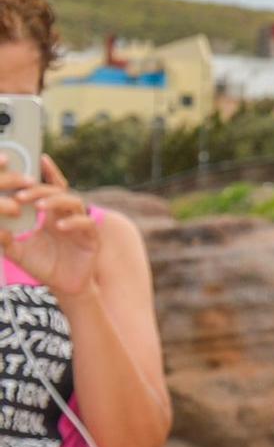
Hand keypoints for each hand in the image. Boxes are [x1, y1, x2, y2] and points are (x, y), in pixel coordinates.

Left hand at [0, 157, 99, 298]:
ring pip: (73, 202)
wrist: (64, 287)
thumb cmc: (43, 266)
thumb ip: (7, 240)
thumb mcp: (19, 252)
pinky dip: (73, 222)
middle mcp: (67, 215)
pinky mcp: (91, 238)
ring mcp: (80, 225)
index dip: (48, 173)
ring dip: (55, 201)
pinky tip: (59, 226)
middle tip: (22, 195)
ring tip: (39, 206)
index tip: (39, 158)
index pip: (51, 188)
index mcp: (51, 214)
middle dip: (40, 190)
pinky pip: (86, 224)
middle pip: (58, 192)